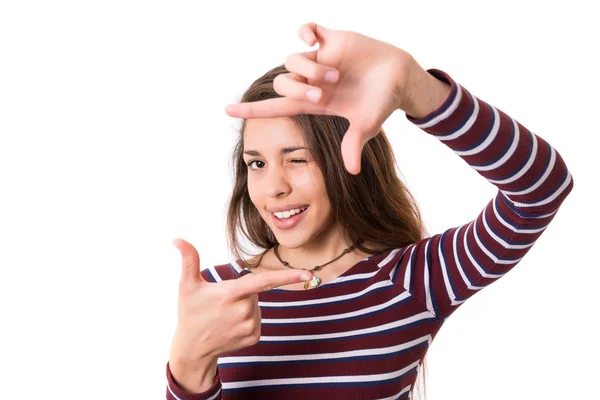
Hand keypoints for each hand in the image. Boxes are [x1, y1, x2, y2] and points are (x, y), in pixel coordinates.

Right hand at [168, 238, 312, 390]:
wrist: (192, 349)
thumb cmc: (190, 314)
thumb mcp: (186, 286)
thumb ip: (189, 260)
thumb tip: (178, 239)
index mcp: (231, 294)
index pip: (263, 281)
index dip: (287, 276)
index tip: (308, 274)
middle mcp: (244, 310)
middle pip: (255, 290)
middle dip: (242, 291)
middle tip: (221, 303)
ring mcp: (250, 325)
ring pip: (257, 304)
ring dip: (245, 305)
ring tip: (224, 315)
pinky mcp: (255, 336)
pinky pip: (257, 319)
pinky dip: (247, 319)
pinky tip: (231, 325)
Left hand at [224, 22, 425, 174]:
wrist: (400, 78)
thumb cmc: (381, 103)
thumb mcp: (366, 126)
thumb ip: (354, 145)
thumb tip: (351, 171)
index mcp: (316, 102)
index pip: (277, 107)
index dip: (253, 109)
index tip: (227, 110)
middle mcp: (313, 81)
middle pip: (283, 83)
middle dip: (299, 88)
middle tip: (326, 92)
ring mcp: (321, 60)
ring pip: (292, 59)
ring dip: (310, 68)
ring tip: (336, 74)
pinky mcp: (332, 40)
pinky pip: (307, 29)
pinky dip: (304, 30)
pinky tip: (313, 38)